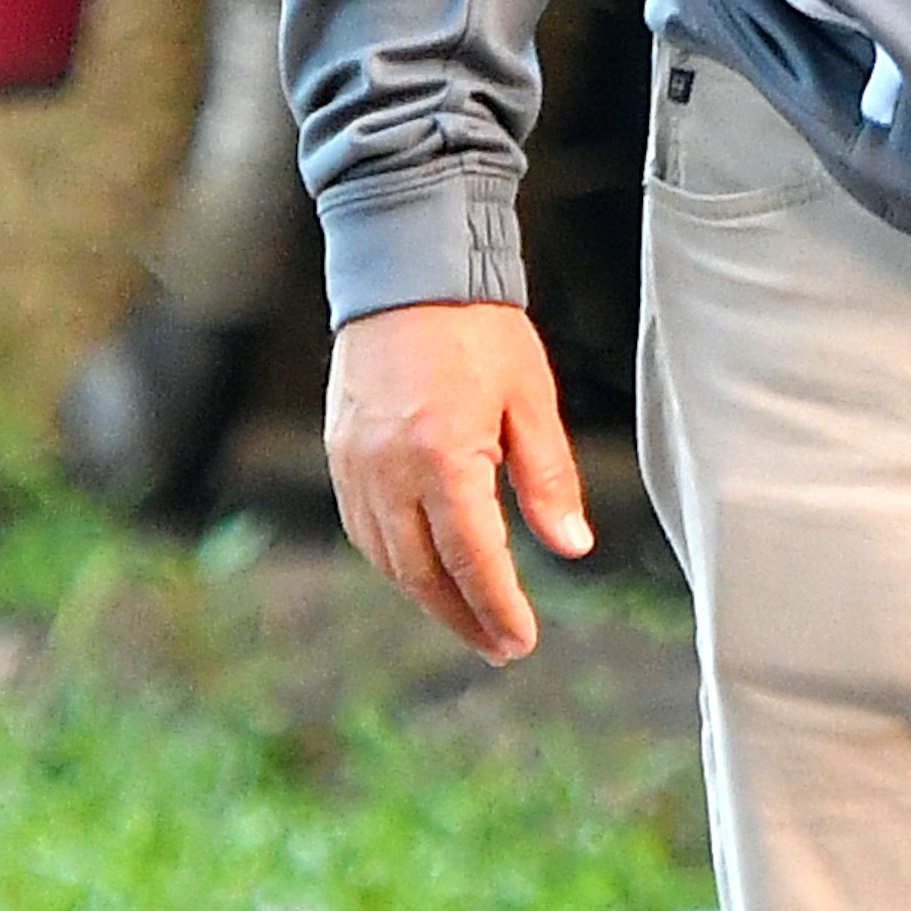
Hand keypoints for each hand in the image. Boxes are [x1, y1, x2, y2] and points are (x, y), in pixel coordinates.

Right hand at [326, 302, 592, 661]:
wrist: (407, 264)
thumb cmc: (477, 325)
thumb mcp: (530, 398)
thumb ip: (549, 478)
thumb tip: (572, 548)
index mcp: (442, 457)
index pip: (473, 560)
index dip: (499, 608)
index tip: (522, 642)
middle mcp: (389, 471)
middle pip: (422, 573)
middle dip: (463, 616)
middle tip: (499, 646)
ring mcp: (355, 463)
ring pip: (387, 557)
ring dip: (426, 595)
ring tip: (467, 615)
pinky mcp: (338, 450)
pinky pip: (362, 527)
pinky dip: (393, 559)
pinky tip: (422, 567)